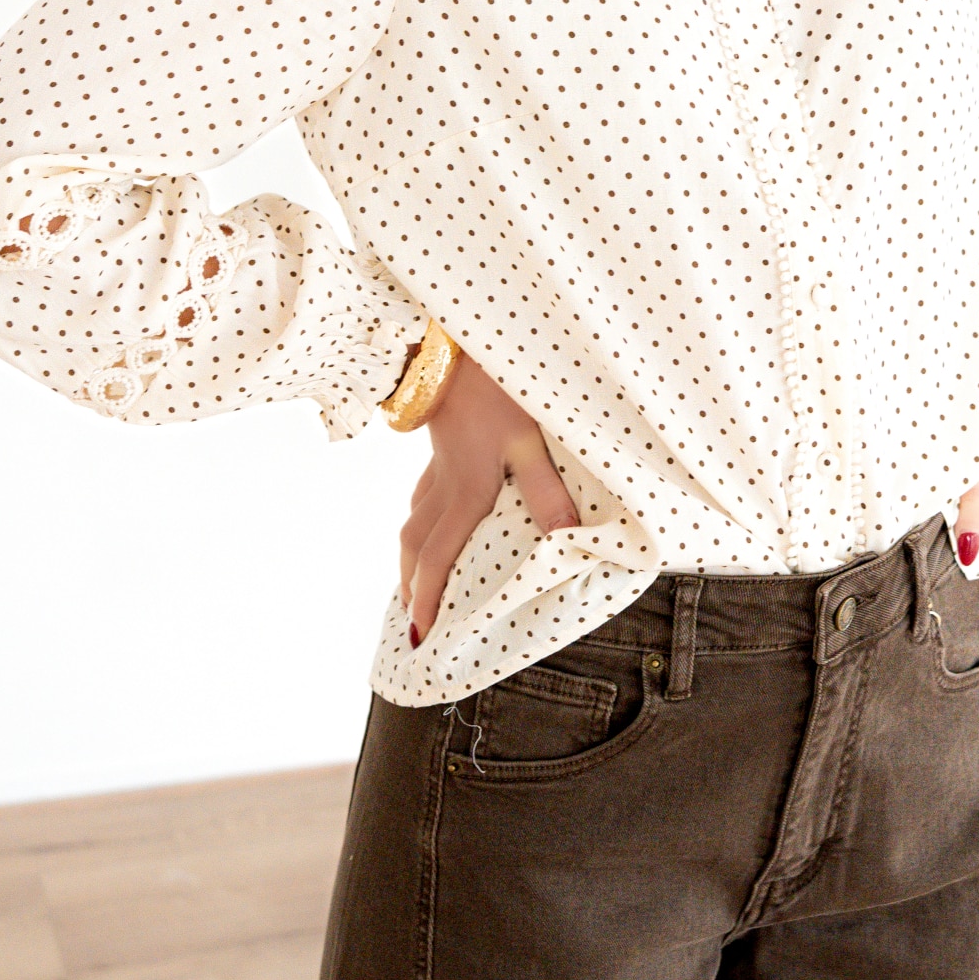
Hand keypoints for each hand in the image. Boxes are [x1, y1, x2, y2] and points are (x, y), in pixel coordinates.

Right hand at [398, 347, 579, 647]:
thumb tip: (565, 541)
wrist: (453, 344)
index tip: (423, 634)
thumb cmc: (494, 391)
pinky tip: (431, 519)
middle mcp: (443, 487)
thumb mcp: (528, 441)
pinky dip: (422, 522)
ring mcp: (436, 466)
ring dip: (413, 558)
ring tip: (416, 584)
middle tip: (413, 625)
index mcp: (464, 494)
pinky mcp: (439, 446)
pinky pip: (422, 497)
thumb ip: (546, 492)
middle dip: (413, 588)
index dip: (429, 599)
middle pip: (416, 548)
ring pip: (414, 523)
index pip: (439, 558)